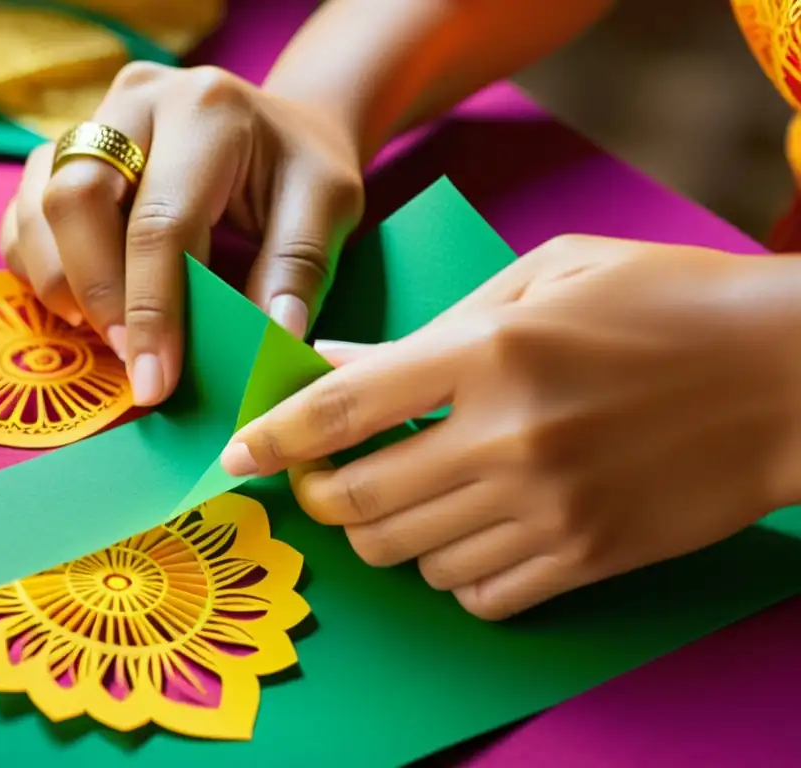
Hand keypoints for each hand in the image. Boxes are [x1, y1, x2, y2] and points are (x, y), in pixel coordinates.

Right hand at [0, 62, 363, 405]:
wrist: (278, 127)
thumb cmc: (302, 169)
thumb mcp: (328, 204)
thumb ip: (298, 269)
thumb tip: (268, 339)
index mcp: (206, 112)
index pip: (160, 222)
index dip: (152, 309)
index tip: (156, 380)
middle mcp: (137, 100)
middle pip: (76, 201)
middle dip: (97, 295)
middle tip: (130, 358)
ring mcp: (93, 120)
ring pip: (38, 205)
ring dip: (60, 284)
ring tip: (106, 336)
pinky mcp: (65, 149)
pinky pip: (24, 213)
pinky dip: (41, 268)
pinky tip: (81, 306)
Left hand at [221, 235, 800, 618]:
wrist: (786, 376)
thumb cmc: (665, 304)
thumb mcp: (546, 276)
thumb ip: (432, 327)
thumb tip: (338, 362)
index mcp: (489, 352)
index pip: (342, 408)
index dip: (273, 436)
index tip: (238, 456)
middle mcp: (506, 439)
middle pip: (358, 500)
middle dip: (320, 496)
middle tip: (325, 478)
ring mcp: (547, 509)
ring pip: (409, 555)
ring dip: (387, 532)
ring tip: (407, 496)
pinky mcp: (584, 557)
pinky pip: (475, 594)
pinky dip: (450, 571)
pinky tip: (469, 533)